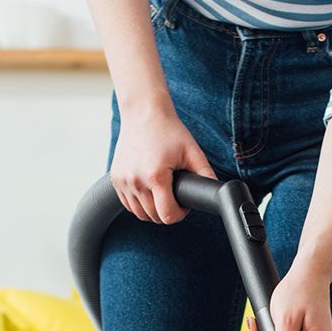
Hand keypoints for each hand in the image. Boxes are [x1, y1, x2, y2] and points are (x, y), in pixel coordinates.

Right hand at [110, 105, 215, 223]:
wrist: (143, 113)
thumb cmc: (168, 130)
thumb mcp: (192, 151)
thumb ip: (206, 174)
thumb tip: (216, 191)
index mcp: (155, 176)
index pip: (168, 215)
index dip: (180, 214)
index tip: (184, 205)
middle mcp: (136, 181)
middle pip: (154, 217)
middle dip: (168, 212)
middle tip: (176, 198)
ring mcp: (123, 181)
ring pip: (140, 214)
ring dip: (153, 211)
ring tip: (163, 196)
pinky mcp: (116, 179)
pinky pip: (128, 204)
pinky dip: (139, 204)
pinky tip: (149, 194)